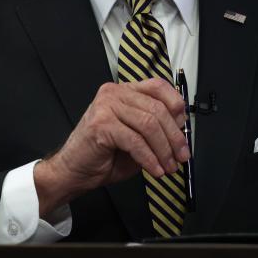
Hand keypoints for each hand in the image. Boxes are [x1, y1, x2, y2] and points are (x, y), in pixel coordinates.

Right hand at [34, 79, 188, 215]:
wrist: (73, 172)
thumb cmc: (103, 155)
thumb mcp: (136, 138)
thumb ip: (155, 128)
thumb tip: (181, 127)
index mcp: (123, 91)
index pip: (157, 86)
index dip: (175, 104)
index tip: (184, 126)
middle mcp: (114, 93)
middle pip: (157, 108)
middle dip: (174, 136)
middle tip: (182, 156)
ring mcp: (106, 107)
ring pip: (149, 125)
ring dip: (164, 150)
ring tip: (168, 166)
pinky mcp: (101, 125)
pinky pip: (135, 141)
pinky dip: (149, 158)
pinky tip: (154, 169)